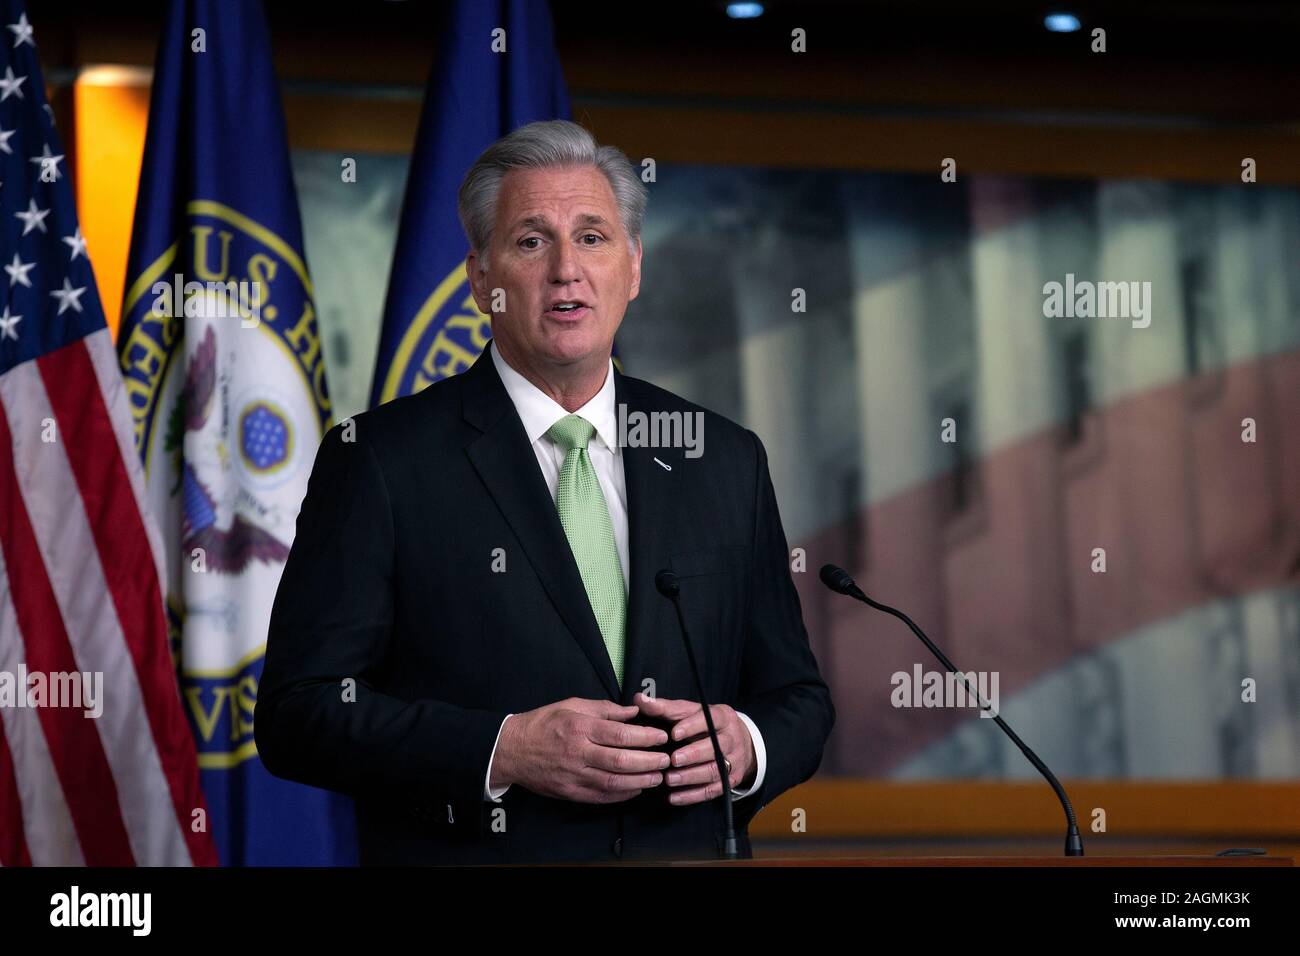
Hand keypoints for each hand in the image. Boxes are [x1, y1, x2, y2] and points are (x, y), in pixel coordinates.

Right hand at [491, 697, 670, 803]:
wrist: (511, 750)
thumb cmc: (542, 723)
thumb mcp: (571, 705)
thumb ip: (604, 709)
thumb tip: (632, 712)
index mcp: (580, 728)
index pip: (620, 734)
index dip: (645, 737)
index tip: (662, 736)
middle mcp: (578, 753)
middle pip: (621, 761)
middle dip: (649, 762)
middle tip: (666, 759)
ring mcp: (573, 776)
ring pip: (614, 782)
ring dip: (641, 781)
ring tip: (657, 777)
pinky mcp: (570, 792)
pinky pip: (601, 797)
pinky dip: (622, 795)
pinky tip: (636, 789)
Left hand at [633, 692, 754, 805]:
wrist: (740, 742)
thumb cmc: (707, 725)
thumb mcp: (691, 711)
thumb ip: (666, 707)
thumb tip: (640, 699)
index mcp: (722, 717)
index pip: (709, 719)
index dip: (692, 726)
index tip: (674, 733)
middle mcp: (731, 738)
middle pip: (715, 747)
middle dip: (693, 754)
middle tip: (672, 760)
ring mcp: (734, 761)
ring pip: (715, 770)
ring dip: (691, 777)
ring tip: (670, 779)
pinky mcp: (730, 781)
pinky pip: (713, 791)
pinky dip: (693, 796)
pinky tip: (675, 797)